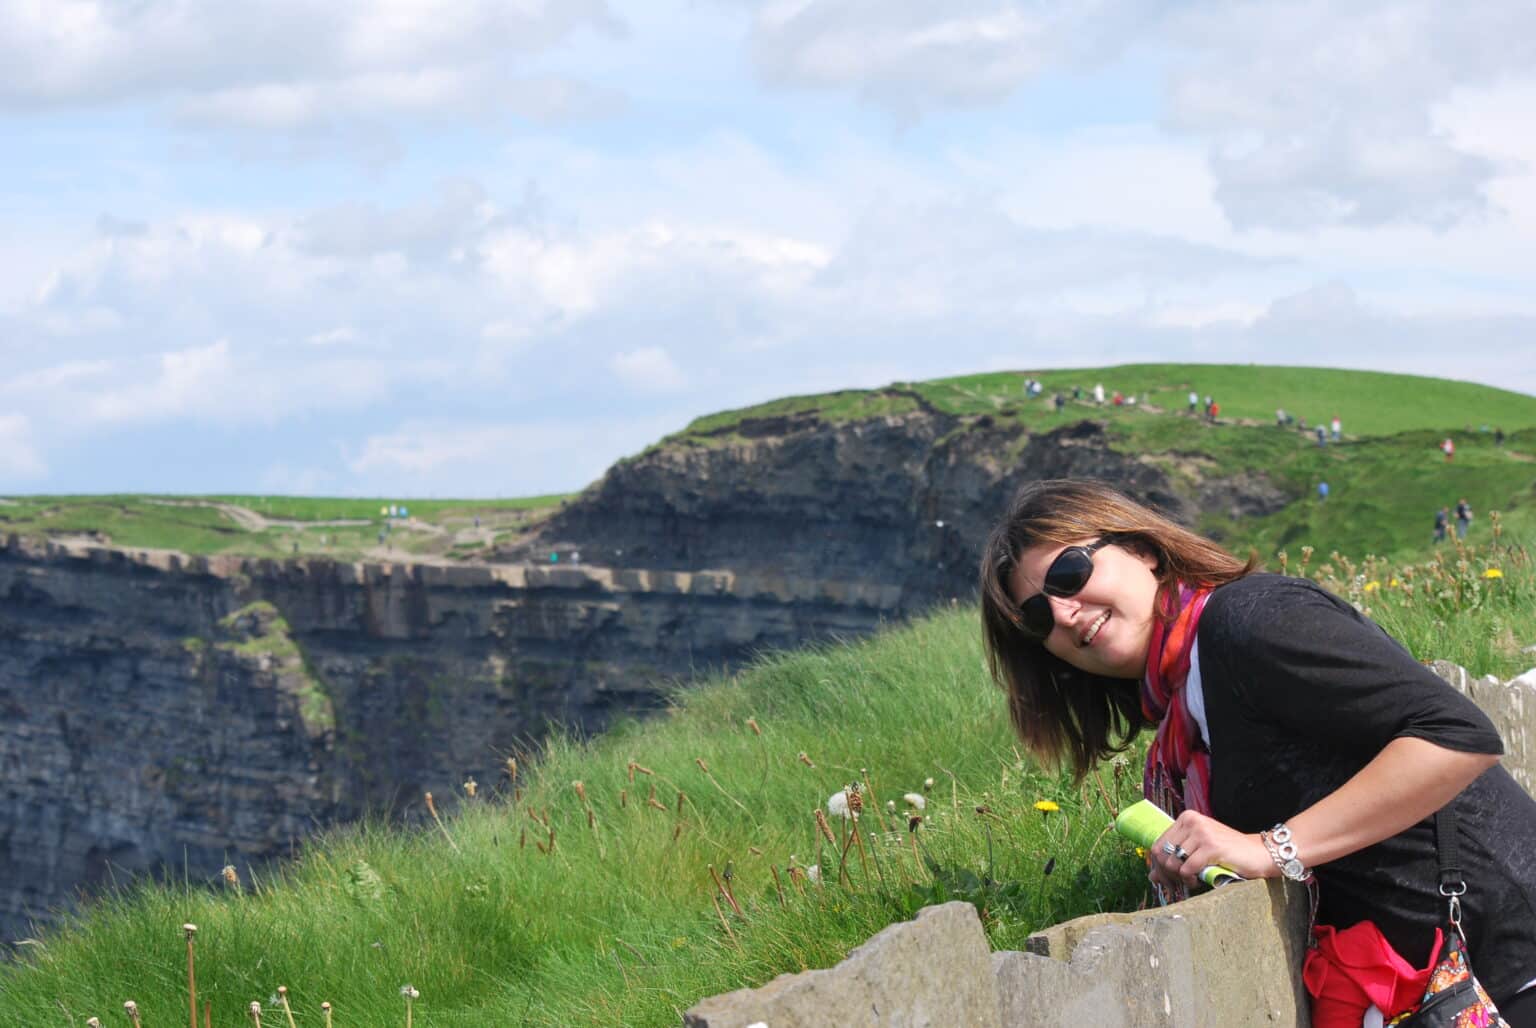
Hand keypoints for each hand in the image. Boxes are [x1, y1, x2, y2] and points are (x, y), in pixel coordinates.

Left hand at [1150, 810, 1274, 892]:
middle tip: (1179, 884)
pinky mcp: (1211, 846)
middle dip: (1167, 874)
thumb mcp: (1197, 852)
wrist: (1259, 853)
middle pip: (1161, 854)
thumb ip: (1174, 859)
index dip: (1158, 866)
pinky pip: (1187, 869)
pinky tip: (1199, 880)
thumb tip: (1152, 876)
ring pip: (1172, 862)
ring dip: (1180, 878)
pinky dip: (1190, 880)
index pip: (1157, 845)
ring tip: (1193, 881)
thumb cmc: (1227, 853)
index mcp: (1186, 818)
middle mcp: (1191, 821)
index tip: (1167, 880)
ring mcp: (1201, 832)